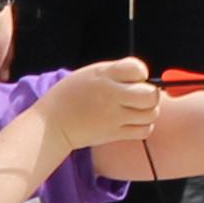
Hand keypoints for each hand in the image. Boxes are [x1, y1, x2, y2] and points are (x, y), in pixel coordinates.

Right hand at [37, 58, 163, 161]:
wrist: (52, 123)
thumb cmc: (70, 96)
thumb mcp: (90, 73)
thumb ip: (116, 73)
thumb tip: (144, 78)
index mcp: (104, 75)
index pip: (138, 69)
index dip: (141, 73)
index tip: (133, 79)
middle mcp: (111, 95)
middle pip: (150, 94)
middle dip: (150, 94)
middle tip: (140, 97)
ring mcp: (114, 116)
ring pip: (151, 113)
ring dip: (148, 111)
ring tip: (136, 110)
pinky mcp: (115, 133)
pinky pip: (144, 130)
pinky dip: (144, 126)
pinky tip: (133, 122)